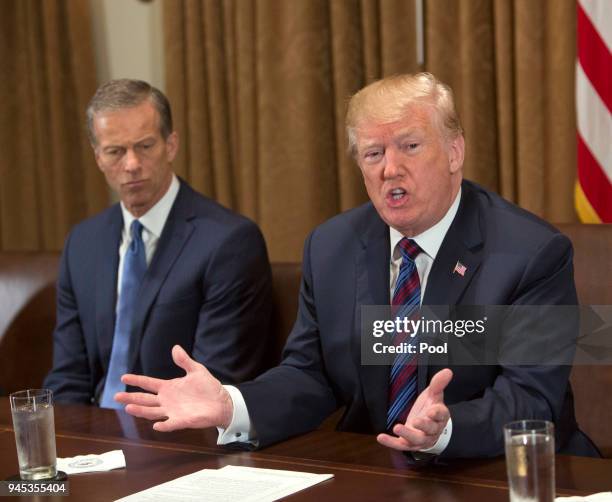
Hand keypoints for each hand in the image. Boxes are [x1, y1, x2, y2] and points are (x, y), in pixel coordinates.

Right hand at [114, 345, 233, 431]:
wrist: (222, 401)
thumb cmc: (208, 387)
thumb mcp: (196, 370)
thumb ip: (184, 360)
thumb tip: (175, 347)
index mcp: (169, 387)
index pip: (149, 383)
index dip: (137, 380)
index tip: (123, 377)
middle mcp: (167, 400)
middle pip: (145, 399)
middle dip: (131, 397)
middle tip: (116, 396)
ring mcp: (173, 411)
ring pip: (152, 412)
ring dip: (141, 411)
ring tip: (128, 407)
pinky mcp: (182, 421)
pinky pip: (170, 424)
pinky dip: (163, 426)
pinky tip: (156, 426)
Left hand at [377, 368, 452, 450]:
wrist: (430, 430)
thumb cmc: (431, 410)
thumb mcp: (434, 395)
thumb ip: (438, 383)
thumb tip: (447, 371)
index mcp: (440, 417)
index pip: (440, 415)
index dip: (436, 413)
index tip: (432, 410)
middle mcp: (432, 430)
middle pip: (430, 429)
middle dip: (423, 425)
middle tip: (416, 421)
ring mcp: (420, 439)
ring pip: (416, 439)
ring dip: (407, 434)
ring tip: (397, 427)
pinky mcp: (408, 444)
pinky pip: (400, 445)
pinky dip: (390, 443)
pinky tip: (381, 437)